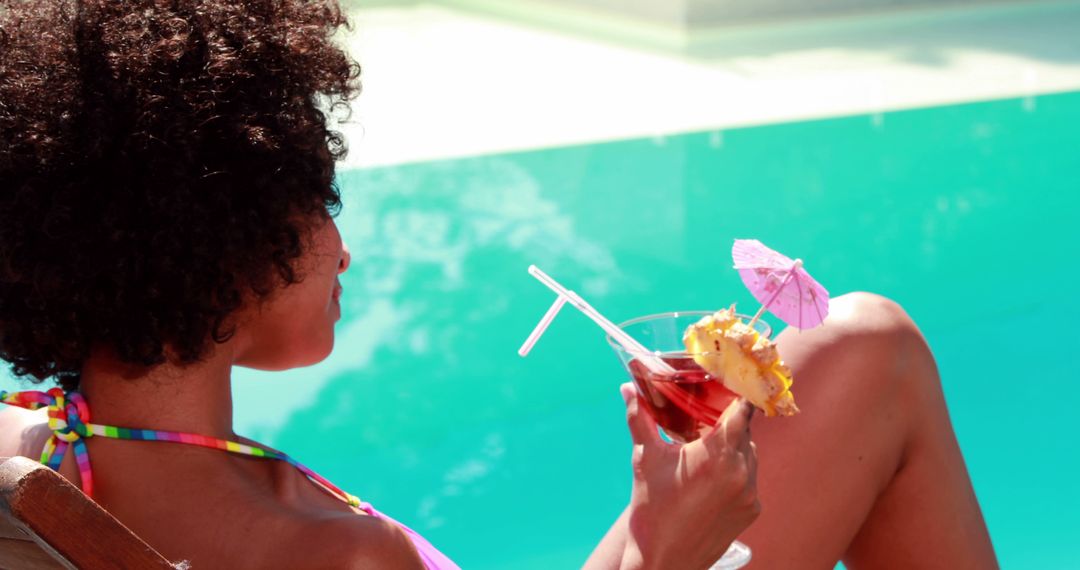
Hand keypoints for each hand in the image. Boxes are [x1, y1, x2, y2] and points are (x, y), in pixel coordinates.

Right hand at [618, 383, 759, 569]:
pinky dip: (734, 473)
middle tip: (702, 420)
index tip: (723, 387)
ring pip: (749, 455)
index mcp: (717, 454)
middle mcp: (741, 471)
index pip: (742, 410)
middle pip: (744, 431)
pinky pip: (749, 480)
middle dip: (725, 423)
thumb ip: (640, 418)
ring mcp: (749, 493)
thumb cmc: (651, 510)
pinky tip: (709, 480)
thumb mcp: (645, 459)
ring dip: (732, 448)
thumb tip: (628, 389)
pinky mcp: (751, 511)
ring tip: (703, 451)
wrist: (663, 562)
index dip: (734, 395)